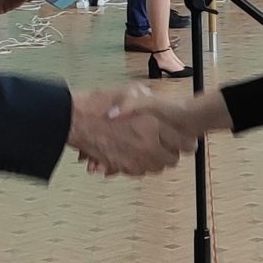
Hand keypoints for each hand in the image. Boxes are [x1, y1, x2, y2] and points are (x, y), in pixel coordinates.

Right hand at [69, 87, 192, 176]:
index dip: (187, 141)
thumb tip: (158, 103)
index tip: (187, 140)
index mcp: (154, 125)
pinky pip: (139, 172)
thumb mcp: (130, 91)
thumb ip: (149, 99)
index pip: (185, 142)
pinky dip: (139, 165)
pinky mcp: (122, 167)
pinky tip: (134, 154)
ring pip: (156, 168)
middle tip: (168, 145)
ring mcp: (135, 159)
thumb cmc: (99, 104)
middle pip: (173, 159)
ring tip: (149, 149)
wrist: (74, 120)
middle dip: (171, 152)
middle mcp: (148, 145)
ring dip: (156, 160)